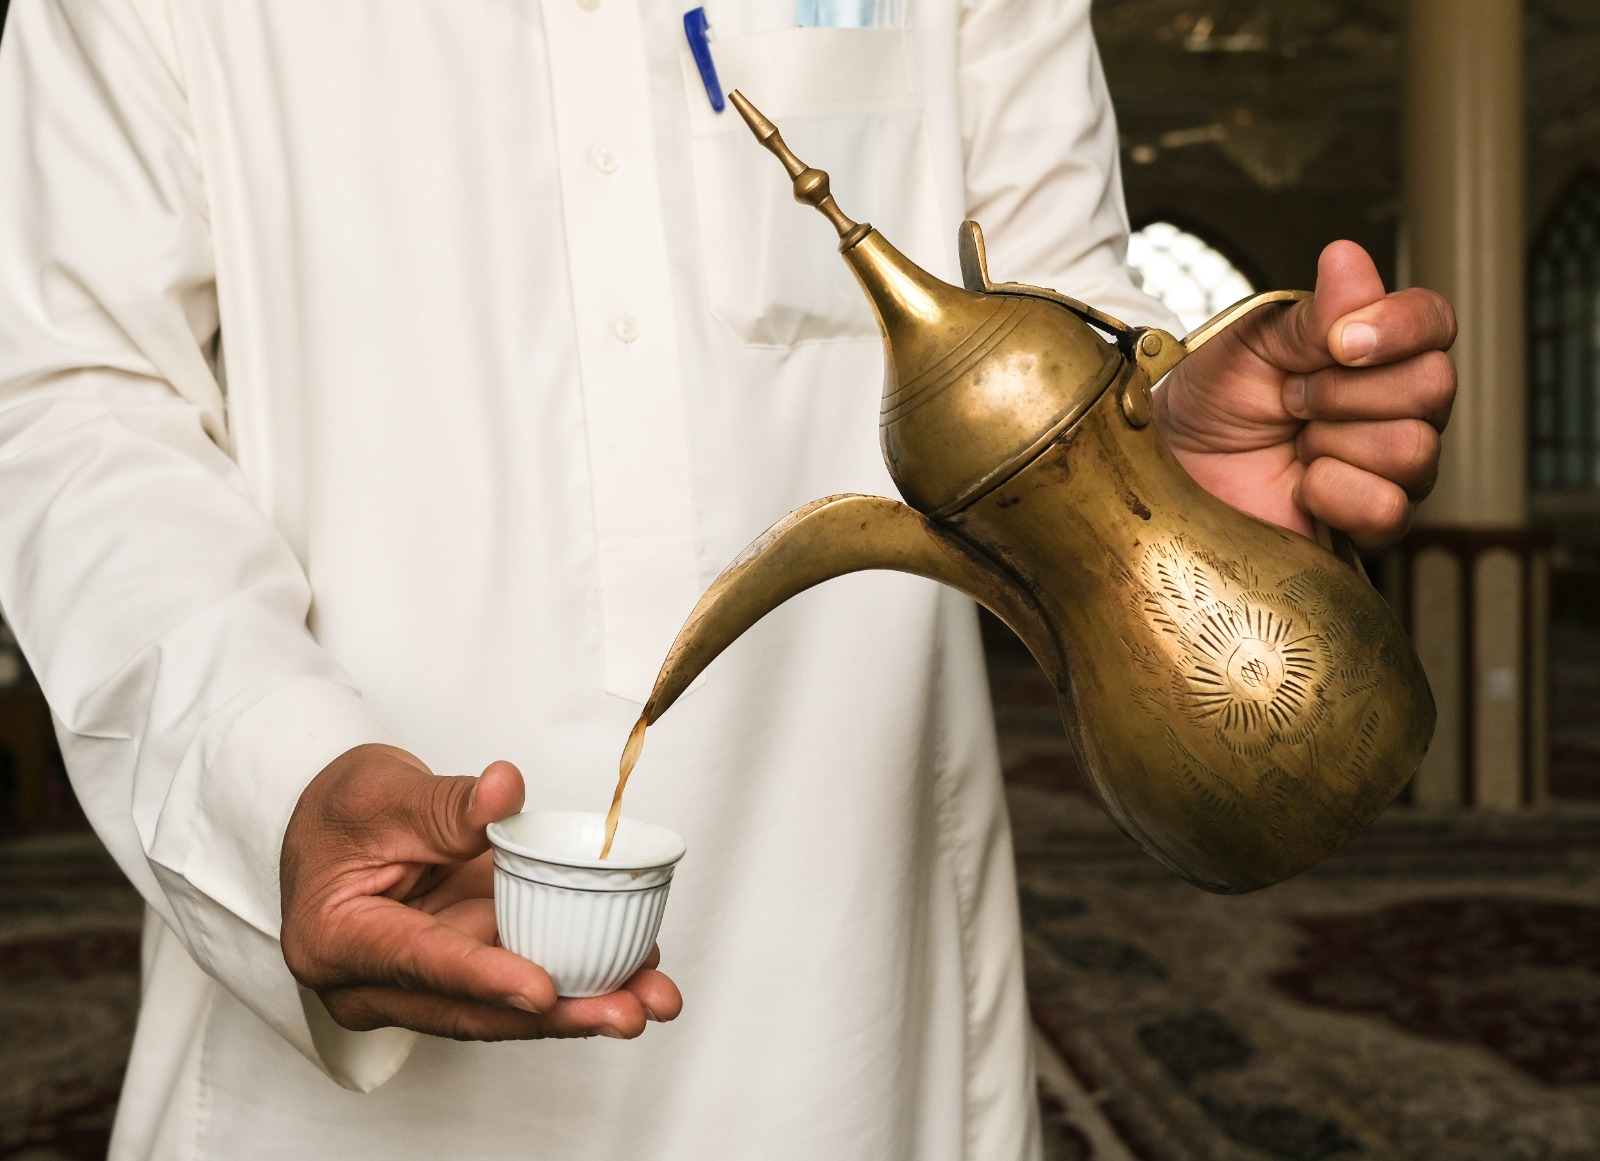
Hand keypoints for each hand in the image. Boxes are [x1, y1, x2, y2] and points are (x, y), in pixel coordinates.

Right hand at [280, 745, 681, 1039]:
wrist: (338, 823)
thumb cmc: (344, 810)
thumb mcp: (383, 793)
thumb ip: (445, 803)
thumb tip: (503, 793)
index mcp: (338, 941)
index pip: (418, 962)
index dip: (484, 978)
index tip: (540, 991)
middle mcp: (377, 982)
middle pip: (473, 1008)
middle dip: (558, 1014)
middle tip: (627, 1011)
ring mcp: (424, 983)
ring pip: (507, 1007)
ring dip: (585, 1005)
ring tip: (652, 999)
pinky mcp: (466, 968)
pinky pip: (523, 979)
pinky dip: (580, 977)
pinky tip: (637, 972)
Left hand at [1153, 240, 1456, 551]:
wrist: (1173, 467)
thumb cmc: (1211, 402)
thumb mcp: (1251, 342)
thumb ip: (1311, 313)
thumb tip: (1349, 257)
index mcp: (1378, 349)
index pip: (1435, 322)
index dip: (1399, 328)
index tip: (1339, 343)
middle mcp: (1399, 407)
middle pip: (1434, 387)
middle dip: (1345, 392)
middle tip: (1291, 399)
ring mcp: (1391, 469)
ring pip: (1415, 449)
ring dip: (1334, 442)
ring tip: (1293, 443)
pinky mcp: (1370, 526)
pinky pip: (1388, 507)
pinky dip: (1332, 494)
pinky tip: (1301, 487)